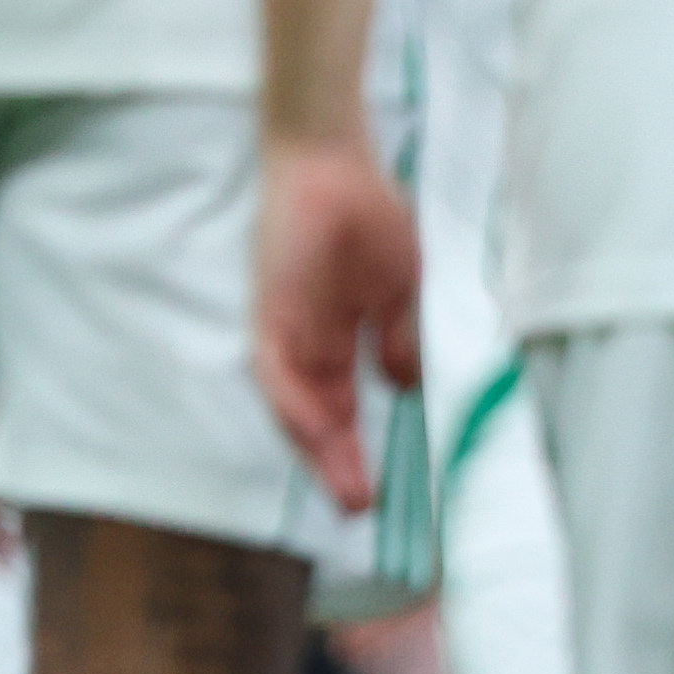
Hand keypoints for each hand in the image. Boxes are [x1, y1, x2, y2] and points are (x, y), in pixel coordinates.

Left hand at [250, 132, 421, 515]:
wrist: (331, 163)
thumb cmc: (369, 217)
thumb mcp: (401, 288)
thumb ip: (400, 336)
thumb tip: (405, 385)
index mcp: (340, 339)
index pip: (345, 408)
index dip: (360, 450)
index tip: (384, 491)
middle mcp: (309, 343)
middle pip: (319, 418)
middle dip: (339, 465)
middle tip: (362, 509)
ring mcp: (287, 329)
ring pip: (295, 404)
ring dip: (317, 447)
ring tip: (347, 489)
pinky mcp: (269, 311)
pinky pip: (274, 368)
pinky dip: (293, 401)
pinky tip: (315, 432)